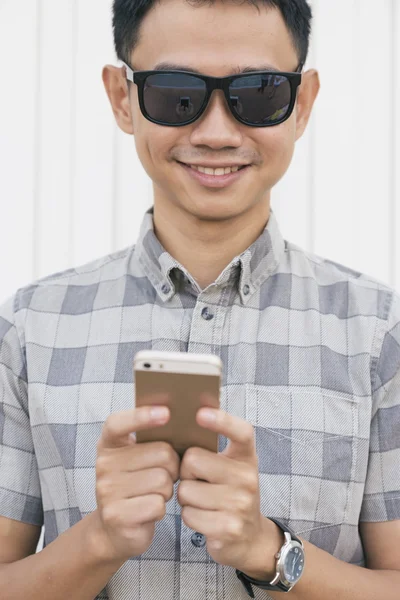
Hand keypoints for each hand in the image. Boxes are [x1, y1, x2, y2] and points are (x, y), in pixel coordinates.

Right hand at [94, 397, 179, 562]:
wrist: (114, 530)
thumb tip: (175, 418)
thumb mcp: (137, 459)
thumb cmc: (135, 486)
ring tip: (154, 494)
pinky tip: (149, 511)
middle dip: (172, 467)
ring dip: (167, 490)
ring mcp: (107, 490)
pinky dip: (161, 509)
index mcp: (109, 445)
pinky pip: (158, 504)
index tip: (166, 413)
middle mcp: (104, 464)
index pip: (118, 423)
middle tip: (163, 476)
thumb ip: (150, 439)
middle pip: (161, 453)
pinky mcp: (117, 515)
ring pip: (163, 480)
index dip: (141, 415)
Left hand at [177, 400, 275, 574]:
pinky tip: (204, 518)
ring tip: (202, 502)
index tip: (200, 413)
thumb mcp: (229, 467)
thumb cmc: (229, 493)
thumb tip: (179, 425)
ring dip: (186, 498)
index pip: (241, 431)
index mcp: (246, 457)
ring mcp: (241, 503)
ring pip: (186, 490)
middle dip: (186, 472)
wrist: (250, 536)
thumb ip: (211, 448)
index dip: (221, 420)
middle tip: (198, 481)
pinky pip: (188, 515)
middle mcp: (248, 477)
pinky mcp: (229, 528)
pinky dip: (189, 517)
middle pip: (192, 460)